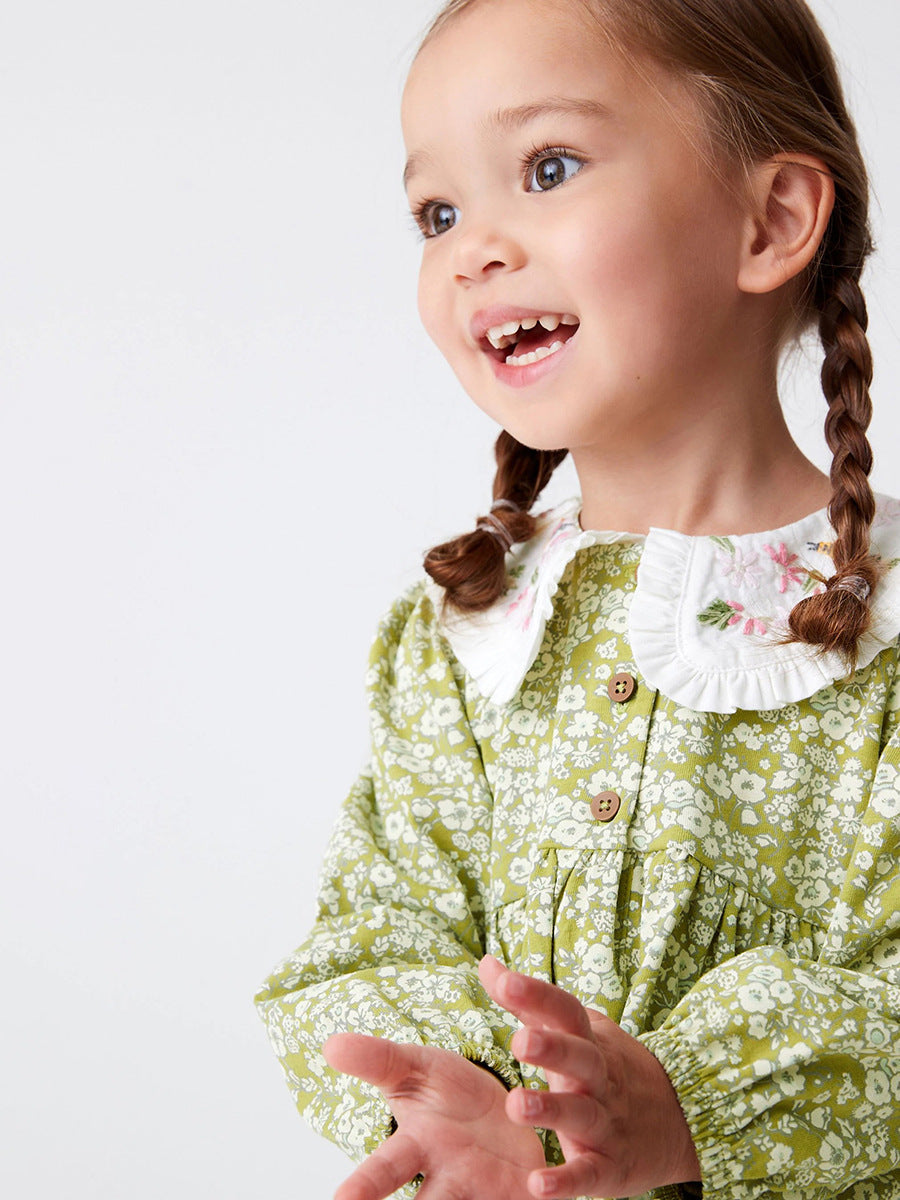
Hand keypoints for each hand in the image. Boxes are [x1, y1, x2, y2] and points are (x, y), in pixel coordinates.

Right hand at [322, 1032, 544, 1199]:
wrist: (506, 1111)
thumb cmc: (450, 1094)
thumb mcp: (415, 1068)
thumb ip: (378, 1060)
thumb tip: (329, 1044)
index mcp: (416, 1149)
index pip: (383, 1170)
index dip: (363, 1190)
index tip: (341, 1199)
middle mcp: (448, 1182)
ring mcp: (486, 1194)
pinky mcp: (526, 1199)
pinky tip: (540, 1196)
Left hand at [479, 955, 700, 1198]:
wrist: (679, 1119)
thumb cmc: (606, 1065)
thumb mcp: (574, 1029)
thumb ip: (528, 1002)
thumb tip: (487, 963)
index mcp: (588, 1041)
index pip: (564, 1011)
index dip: (537, 995)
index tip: (504, 981)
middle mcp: (599, 1078)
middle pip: (579, 1057)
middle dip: (552, 1048)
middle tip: (520, 1041)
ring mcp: (606, 1122)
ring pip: (579, 1114)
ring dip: (550, 1110)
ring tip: (516, 1105)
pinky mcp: (609, 1168)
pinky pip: (588, 1176)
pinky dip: (566, 1182)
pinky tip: (537, 1186)